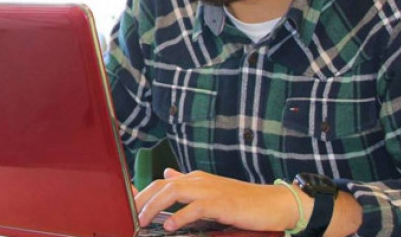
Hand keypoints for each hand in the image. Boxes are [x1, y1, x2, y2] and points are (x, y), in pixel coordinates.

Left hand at [134, 168, 299, 232]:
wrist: (271, 203)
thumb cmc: (241, 200)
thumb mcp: (210, 190)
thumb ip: (187, 183)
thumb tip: (167, 174)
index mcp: (195, 179)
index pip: (161, 182)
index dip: (143, 193)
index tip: (129, 205)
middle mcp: (199, 181)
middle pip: (162, 186)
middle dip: (143, 200)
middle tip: (130, 216)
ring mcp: (210, 190)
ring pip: (173, 192)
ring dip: (154, 206)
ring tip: (143, 221)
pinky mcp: (220, 204)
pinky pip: (195, 208)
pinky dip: (179, 216)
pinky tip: (169, 225)